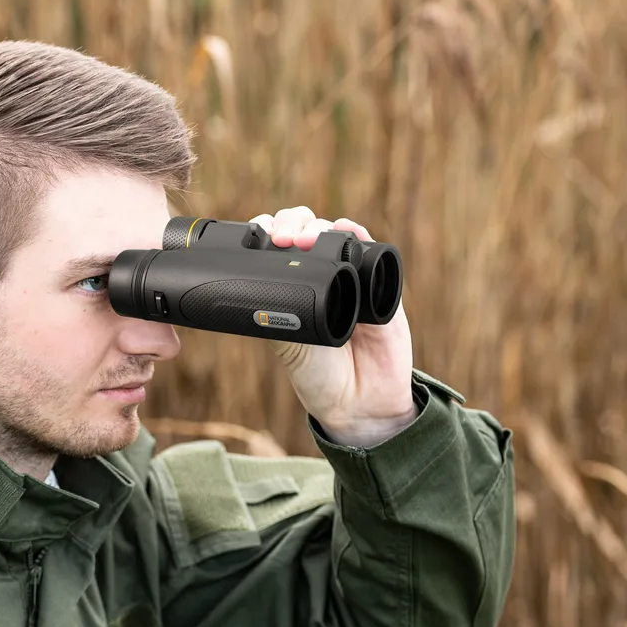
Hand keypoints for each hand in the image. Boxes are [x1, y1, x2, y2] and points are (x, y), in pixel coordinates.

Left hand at [249, 206, 415, 445]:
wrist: (359, 403)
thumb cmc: (318, 376)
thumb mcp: (285, 341)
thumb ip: (274, 308)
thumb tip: (248, 279)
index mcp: (293, 289)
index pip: (277, 248)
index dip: (267, 232)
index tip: (256, 234)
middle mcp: (320, 277)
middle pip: (304, 232)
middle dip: (290, 224)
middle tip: (281, 238)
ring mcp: (350, 277)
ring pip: (333, 234)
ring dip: (318, 225)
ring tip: (305, 236)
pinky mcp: (378, 284)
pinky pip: (370, 249)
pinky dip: (356, 232)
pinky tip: (343, 228)